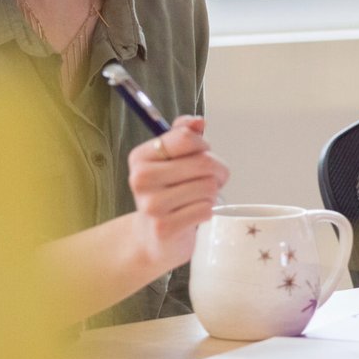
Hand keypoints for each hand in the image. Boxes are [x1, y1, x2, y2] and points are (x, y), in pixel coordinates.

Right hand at [125, 115, 228, 272]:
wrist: (152, 237)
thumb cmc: (168, 192)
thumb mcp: (172, 160)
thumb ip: (184, 134)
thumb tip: (198, 121)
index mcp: (141, 156)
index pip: (186, 137)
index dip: (204, 146)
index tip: (202, 154)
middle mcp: (141, 178)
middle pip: (203, 162)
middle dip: (217, 171)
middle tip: (211, 180)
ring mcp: (151, 205)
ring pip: (208, 186)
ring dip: (212, 193)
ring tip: (198, 198)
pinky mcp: (164, 227)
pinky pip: (206, 209)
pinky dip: (207, 211)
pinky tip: (194, 214)